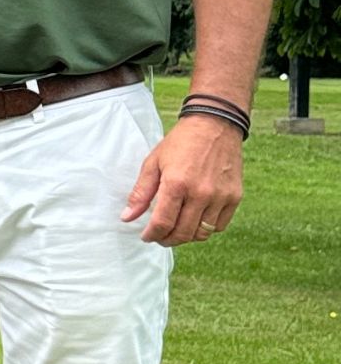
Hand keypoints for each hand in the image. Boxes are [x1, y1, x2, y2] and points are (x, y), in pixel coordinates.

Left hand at [123, 113, 243, 243]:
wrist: (215, 124)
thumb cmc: (181, 143)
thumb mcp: (153, 162)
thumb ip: (140, 193)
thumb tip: (127, 218)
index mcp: (176, 184)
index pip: (162, 223)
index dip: (151, 235)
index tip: (146, 236)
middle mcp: (200, 193)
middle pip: (183, 233)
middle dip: (167, 239)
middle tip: (160, 236)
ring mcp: (220, 196)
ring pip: (202, 234)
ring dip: (186, 236)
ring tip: (177, 228)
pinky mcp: (235, 196)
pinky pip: (219, 226)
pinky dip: (206, 228)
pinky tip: (196, 219)